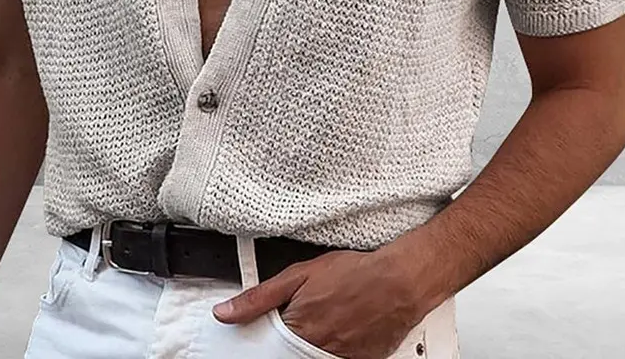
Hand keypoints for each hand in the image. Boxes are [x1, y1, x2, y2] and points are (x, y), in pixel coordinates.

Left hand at [211, 244, 426, 358]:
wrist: (399, 282)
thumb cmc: (354, 273)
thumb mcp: (298, 275)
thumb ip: (259, 297)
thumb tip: (224, 312)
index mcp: (297, 329)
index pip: (267, 349)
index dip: (264, 342)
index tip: (261, 338)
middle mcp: (316, 350)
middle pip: (289, 356)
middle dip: (288, 343)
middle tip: (303, 322)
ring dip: (311, 346)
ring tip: (324, 322)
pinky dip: (334, 348)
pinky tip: (339, 330)